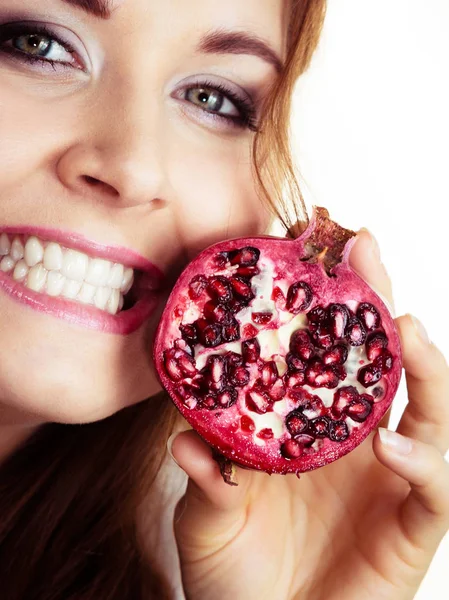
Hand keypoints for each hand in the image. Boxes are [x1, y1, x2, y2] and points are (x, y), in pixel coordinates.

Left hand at [169, 229, 448, 599]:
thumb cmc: (236, 573)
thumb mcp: (209, 516)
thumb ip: (205, 475)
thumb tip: (184, 435)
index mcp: (314, 424)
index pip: (330, 350)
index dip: (326, 300)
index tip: (310, 243)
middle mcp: (359, 440)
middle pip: (383, 360)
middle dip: (379, 301)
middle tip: (365, 250)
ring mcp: (392, 477)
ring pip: (430, 410)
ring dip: (424, 365)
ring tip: (404, 327)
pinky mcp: (413, 526)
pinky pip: (435, 487)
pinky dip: (423, 460)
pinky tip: (390, 442)